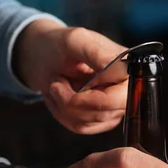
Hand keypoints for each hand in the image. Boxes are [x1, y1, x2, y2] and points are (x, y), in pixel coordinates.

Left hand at [14, 19, 127, 133]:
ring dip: (63, 106)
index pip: (121, 98)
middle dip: (72, 102)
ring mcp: (112, 108)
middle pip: (103, 114)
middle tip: (56, 83)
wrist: (43, 57)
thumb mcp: (74, 40)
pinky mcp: (99, 120)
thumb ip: (95, 52)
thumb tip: (119, 66)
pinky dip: (62, 113)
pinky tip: (58, 97)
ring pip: (88, 122)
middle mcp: (123, 91)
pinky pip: (80, 127)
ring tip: (57, 85)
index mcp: (125, 69)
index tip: (70, 83)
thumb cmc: (59, 44)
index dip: (93, 98)